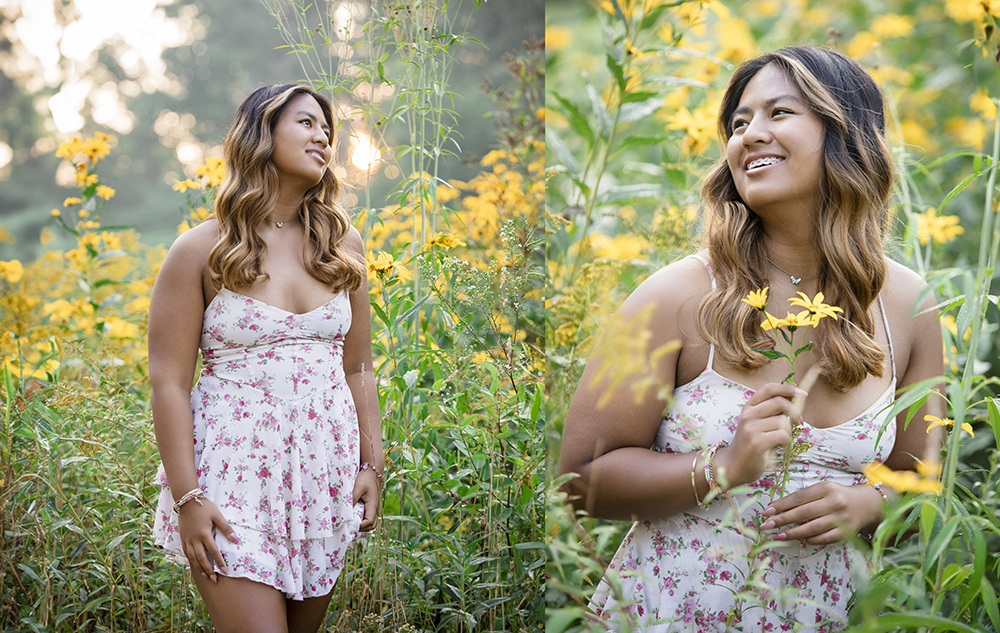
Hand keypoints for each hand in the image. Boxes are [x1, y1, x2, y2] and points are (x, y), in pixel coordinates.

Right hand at [177, 497, 238, 583]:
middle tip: (215, 580)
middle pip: (201, 559)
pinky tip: (196, 566)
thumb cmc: (204, 507)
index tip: (225, 571)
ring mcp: (187, 540)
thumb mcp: (217, 515)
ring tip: (207, 576)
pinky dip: (191, 562)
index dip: (219, 562)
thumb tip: (236, 540)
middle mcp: (194, 539)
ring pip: (192, 558)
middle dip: (209, 570)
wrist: (186, 501)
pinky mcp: (182, 539)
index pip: (213, 552)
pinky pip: (187, 553)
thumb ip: (226, 528)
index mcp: (204, 534)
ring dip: (200, 569)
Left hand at [353, 467, 380, 531]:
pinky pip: (369, 517)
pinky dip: (364, 521)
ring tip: (353, 525)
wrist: (372, 471)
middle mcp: (375, 508)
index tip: (351, 525)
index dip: (361, 526)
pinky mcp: (371, 505)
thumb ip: (352, 500)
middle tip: (351, 528)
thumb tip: (346, 513)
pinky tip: (355, 518)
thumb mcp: (357, 488)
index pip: (369, 522)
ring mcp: (374, 507)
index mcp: (373, 505)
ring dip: (364, 526)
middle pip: (372, 525)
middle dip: (363, 529)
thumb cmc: (365, 478)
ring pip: (372, 522)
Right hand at [714, 382, 804, 488]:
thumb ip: (773, 412)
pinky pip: (782, 436)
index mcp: (749, 407)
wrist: (734, 465)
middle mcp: (748, 414)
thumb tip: (797, 400)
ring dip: (789, 431)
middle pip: (779, 402)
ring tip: (782, 439)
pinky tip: (779, 446)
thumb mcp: (759, 423)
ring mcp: (751, 428)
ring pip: (783, 421)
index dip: (787, 388)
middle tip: (798, 421)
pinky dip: (786, 442)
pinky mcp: (757, 442)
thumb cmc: (752, 444)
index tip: (800, 394)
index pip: (769, 388)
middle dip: (794, 411)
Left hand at [760, 481, 883, 544]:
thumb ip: (803, 497)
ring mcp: (842, 518)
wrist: (866, 505)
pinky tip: (800, 540)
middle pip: (804, 513)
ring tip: (778, 535)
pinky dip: (811, 540)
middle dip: (782, 520)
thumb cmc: (837, 495)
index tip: (766, 512)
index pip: (799, 498)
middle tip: (766, 525)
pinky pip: (825, 538)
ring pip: (813, 527)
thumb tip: (777, 507)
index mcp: (826, 488)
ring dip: (793, 533)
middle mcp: (834, 502)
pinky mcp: (847, 532)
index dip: (781, 505)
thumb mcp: (822, 489)